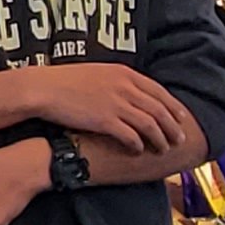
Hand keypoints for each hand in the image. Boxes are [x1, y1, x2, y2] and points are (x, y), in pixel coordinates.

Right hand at [30, 61, 199, 155]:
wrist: (42, 88)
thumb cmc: (64, 81)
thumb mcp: (97, 72)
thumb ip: (117, 80)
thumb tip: (129, 90)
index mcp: (124, 73)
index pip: (158, 91)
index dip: (173, 106)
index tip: (182, 117)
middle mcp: (124, 87)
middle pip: (159, 109)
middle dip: (173, 126)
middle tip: (180, 139)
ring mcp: (116, 104)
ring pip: (150, 124)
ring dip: (160, 138)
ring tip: (164, 149)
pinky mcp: (105, 120)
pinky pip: (131, 136)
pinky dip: (138, 145)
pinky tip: (139, 151)